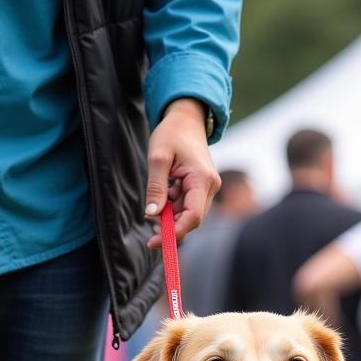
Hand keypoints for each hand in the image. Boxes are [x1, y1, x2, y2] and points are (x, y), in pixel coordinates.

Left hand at [144, 98, 219, 247]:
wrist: (186, 118)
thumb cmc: (172, 133)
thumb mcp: (157, 158)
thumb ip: (155, 187)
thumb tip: (151, 214)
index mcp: (202, 179)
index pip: (193, 216)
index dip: (175, 233)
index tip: (155, 241)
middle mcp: (210, 186)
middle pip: (191, 219)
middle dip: (171, 227)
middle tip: (150, 231)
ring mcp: (208, 188)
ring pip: (188, 214)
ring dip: (170, 216)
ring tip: (156, 202)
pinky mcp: (202, 188)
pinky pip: (187, 205)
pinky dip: (173, 207)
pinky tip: (164, 196)